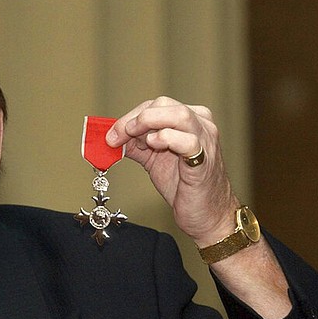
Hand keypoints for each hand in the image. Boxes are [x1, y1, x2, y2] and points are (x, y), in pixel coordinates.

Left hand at [106, 96, 239, 246]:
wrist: (206, 214)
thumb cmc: (184, 185)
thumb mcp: (153, 160)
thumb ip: (136, 146)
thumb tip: (112, 138)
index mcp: (189, 120)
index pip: (156, 105)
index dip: (130, 116)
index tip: (111, 133)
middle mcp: (200, 125)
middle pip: (164, 104)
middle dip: (135, 118)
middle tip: (117, 135)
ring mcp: (205, 141)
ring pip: (179, 115)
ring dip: (148, 122)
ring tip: (133, 136)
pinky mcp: (204, 161)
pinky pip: (188, 141)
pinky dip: (167, 138)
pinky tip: (153, 144)